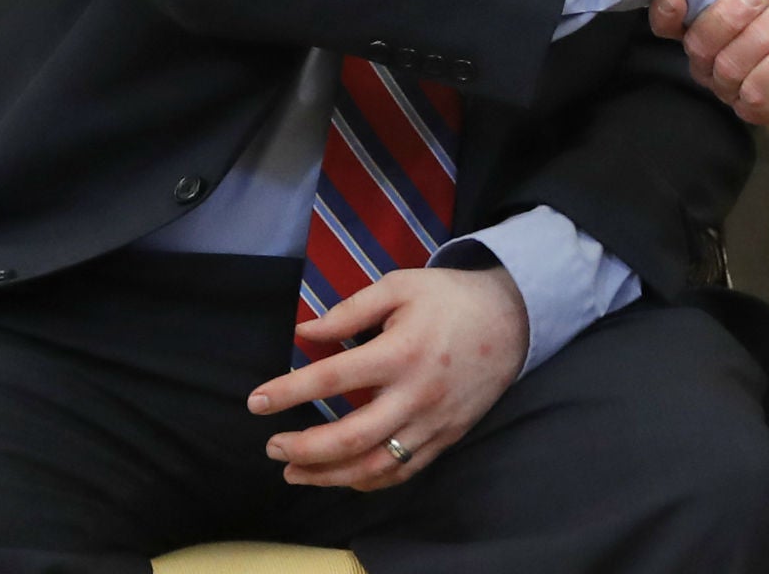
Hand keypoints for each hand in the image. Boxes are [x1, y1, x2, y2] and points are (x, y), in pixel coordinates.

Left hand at [247, 265, 528, 490]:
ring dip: (327, 476)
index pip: (332, 379)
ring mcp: (433, 421)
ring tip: (294, 471)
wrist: (513, 319)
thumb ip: (351, 310)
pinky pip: (402, 471)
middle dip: (303, 448)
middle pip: (350, 437)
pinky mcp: (446, 437)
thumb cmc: (449, 298)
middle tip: (272, 446)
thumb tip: (304, 332)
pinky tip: (340, 477)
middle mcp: (416, 393)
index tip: (256, 401)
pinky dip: (366, 481)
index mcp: (401, 351)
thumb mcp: (401, 286)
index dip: (288, 393)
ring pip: (374, 465)